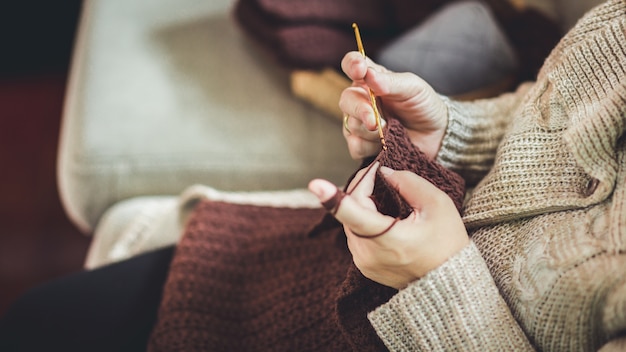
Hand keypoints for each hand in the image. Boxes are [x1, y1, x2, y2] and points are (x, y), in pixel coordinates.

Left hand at [308, 164, 468, 288]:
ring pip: (352, 221)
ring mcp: (364, 262)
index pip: (353, 215)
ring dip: (365, 205)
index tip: (315, 184)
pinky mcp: (364, 266)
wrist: (450, 284)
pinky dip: (366, 221)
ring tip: (389, 197)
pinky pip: (357, 234)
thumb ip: (409, 182)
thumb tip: (385, 173)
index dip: (333, 198)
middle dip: (363, 188)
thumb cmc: (447, 242)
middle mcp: (369, 254)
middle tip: (381, 174)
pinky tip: (387, 217)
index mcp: (388, 239)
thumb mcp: (437, 205)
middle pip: (352, 210)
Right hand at [340, 51, 447, 159]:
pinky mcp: (363, 144)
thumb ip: (390, 81)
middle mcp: (361, 99)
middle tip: (374, 121)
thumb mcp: (413, 88)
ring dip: (370, 131)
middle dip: (360, 110)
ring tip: (390, 131)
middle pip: (346, 99)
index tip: (360, 71)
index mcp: (371, 79)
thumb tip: (368, 75)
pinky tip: (384, 144)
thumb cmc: (423, 105)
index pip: (351, 64)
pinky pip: (355, 146)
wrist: (436, 135)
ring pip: (350, 125)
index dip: (351, 65)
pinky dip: (369, 146)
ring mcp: (359, 122)